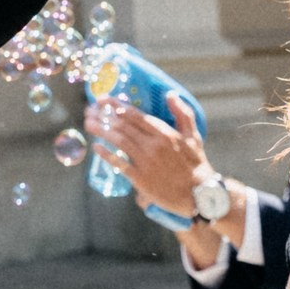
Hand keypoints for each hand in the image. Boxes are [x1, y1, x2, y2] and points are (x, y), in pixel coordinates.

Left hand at [86, 92, 213, 219]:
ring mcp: (146, 162)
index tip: (102, 99)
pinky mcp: (141, 179)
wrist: (201, 195)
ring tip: (88, 123)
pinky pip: (120, 164)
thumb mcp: (193, 136)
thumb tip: (170, 93)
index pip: (134, 115)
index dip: (115, 105)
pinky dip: (107, 154)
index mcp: (164, 133)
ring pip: (119, 141)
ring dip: (101, 130)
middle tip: (89, 110)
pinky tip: (96, 147)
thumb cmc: (196, 164)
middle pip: (122, 126)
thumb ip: (182, 113)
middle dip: (103, 115)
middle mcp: (153, 145)